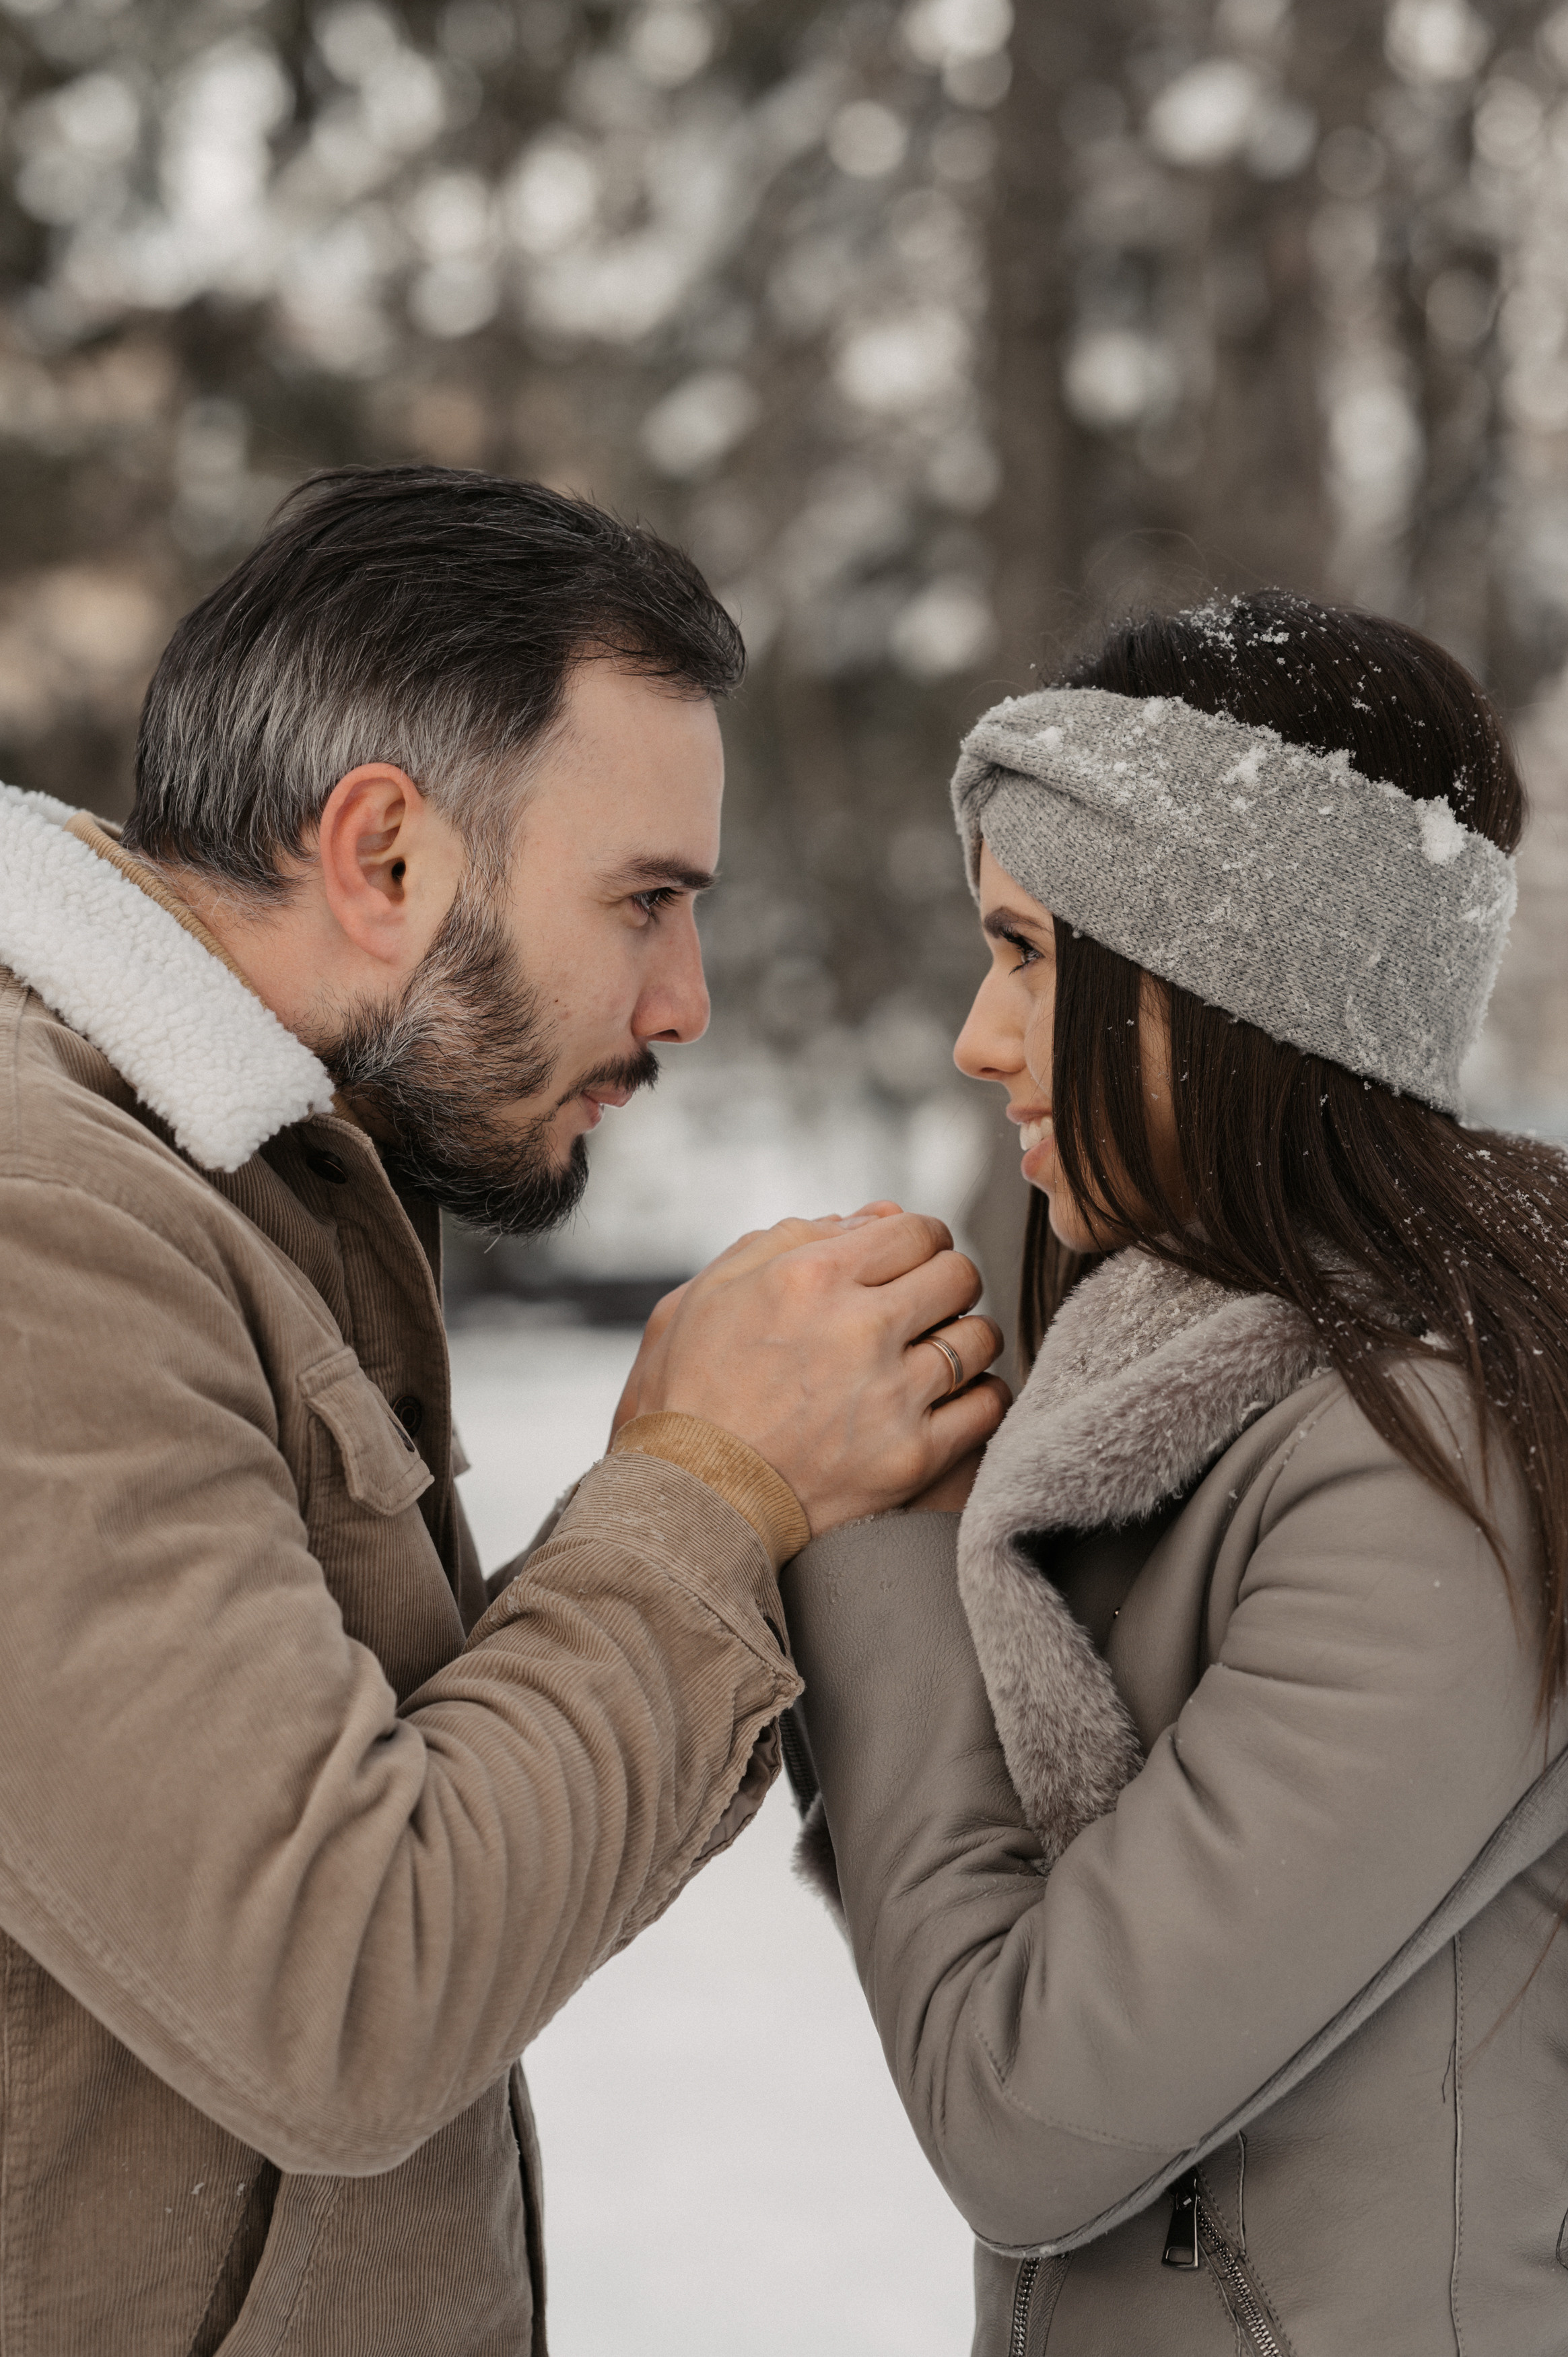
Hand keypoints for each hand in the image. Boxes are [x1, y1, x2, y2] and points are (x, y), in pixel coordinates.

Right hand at [611, 1204, 1006, 1533]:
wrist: (689, 1499)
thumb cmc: (690, 1391)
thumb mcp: (712, 1291)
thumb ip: (790, 1237)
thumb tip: (873, 1218)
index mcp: (809, 1277)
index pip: (917, 1230)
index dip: (919, 1243)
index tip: (909, 1265)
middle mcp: (858, 1328)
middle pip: (959, 1275)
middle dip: (945, 1284)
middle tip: (923, 1308)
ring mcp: (891, 1395)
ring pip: (981, 1337)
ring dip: (964, 1339)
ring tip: (935, 1355)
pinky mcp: (913, 1457)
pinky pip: (989, 1405)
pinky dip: (980, 1396)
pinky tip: (951, 1399)